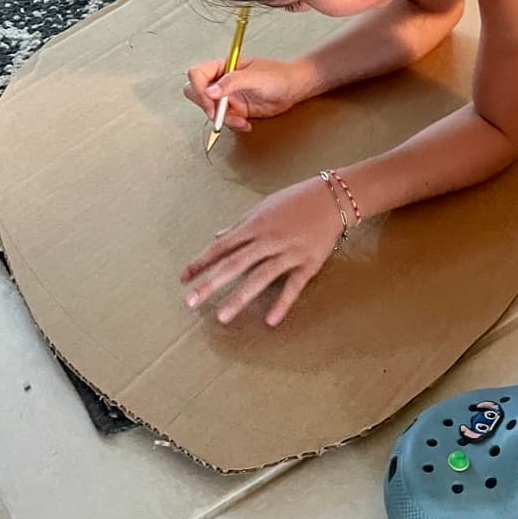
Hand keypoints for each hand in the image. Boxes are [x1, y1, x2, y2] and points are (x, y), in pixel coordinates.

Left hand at [181, 177, 344, 325]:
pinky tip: (270, 321)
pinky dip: (283, 303)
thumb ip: (241, 225)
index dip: (202, 262)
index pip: (222, 247)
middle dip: (211, 283)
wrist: (334, 197)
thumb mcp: (264, 207)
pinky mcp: (308, 263)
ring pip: (260, 277)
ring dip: (240, 297)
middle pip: (235, 264)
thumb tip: (218, 237)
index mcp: (256, 225)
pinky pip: (294, 286)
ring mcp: (289, 253)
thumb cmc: (297, 199)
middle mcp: (269, 240)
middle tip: (191, 301)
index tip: (184, 278)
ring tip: (222, 316)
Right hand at [183, 56, 308, 133]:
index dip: (199, 89)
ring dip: (223, 119)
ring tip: (241, 120)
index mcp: (224, 67)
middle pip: (196, 93)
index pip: (197, 74)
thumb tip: (210, 91)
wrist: (294, 88)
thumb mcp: (254, 77)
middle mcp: (222, 81)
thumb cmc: (278, 75)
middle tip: (219, 114)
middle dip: (206, 107)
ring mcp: (228, 96)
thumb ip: (231, 82)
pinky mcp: (236, 109)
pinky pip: (225, 120)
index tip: (211, 101)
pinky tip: (246, 123)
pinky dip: (234, 125)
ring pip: (210, 110)